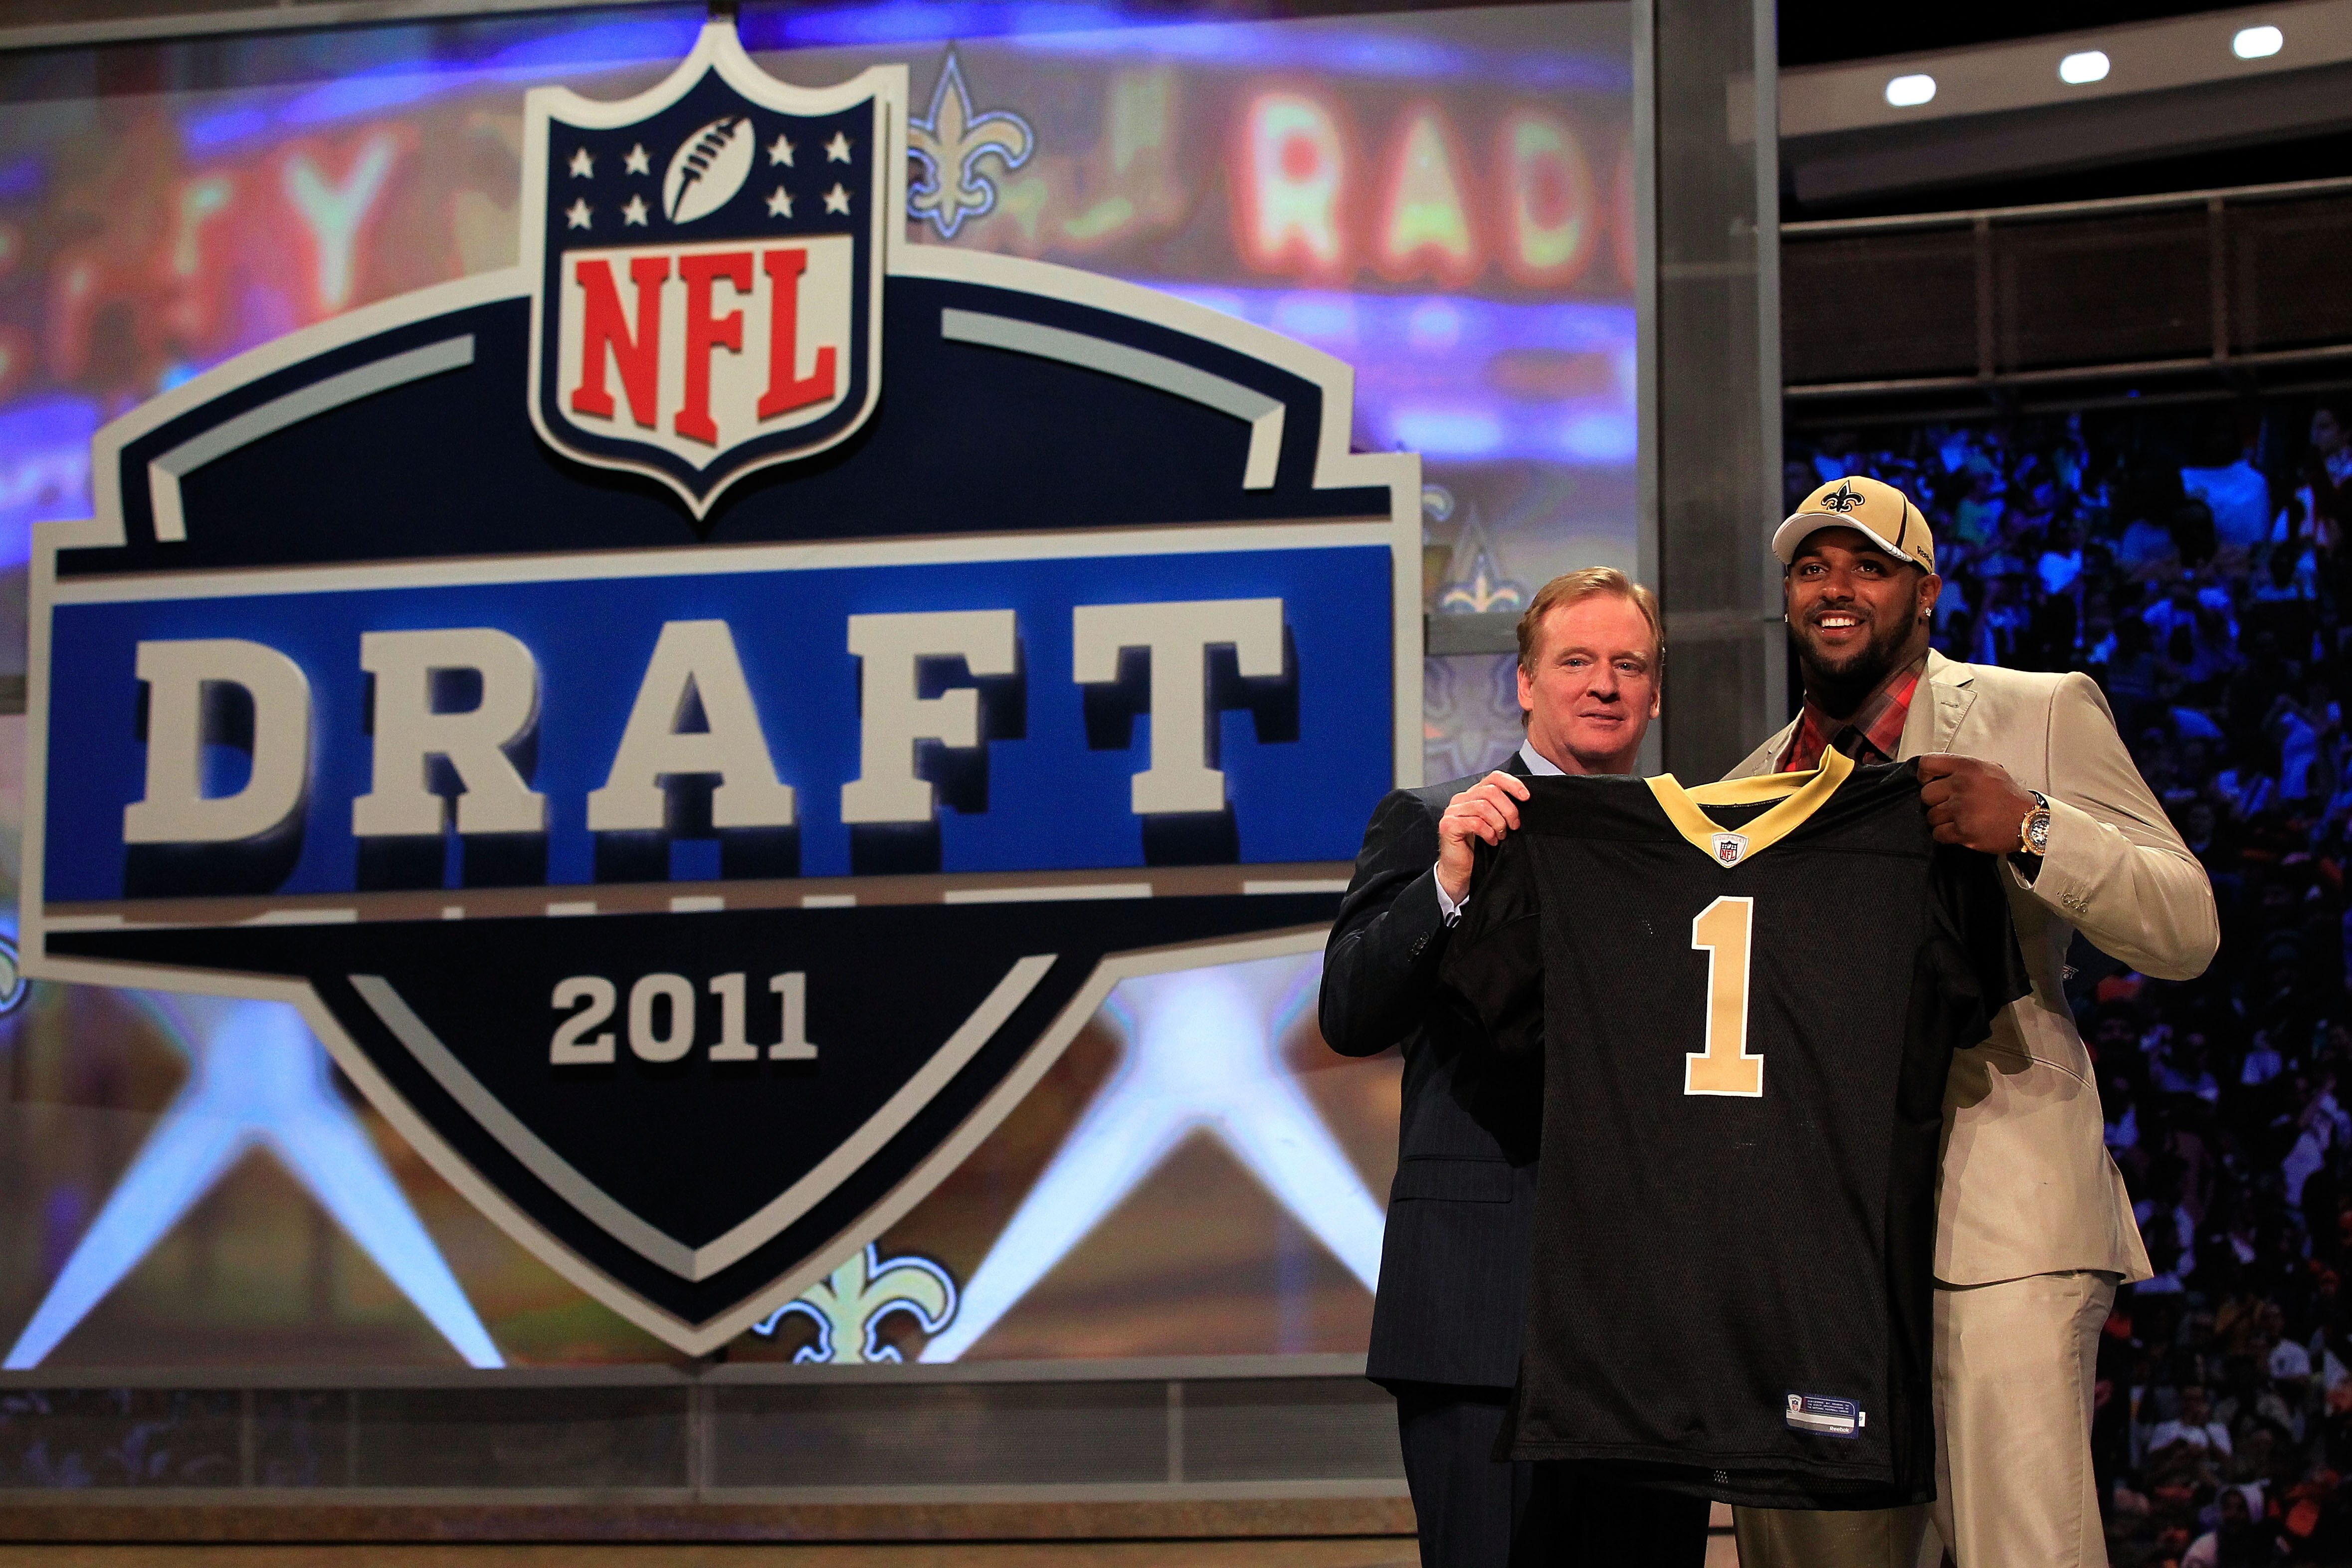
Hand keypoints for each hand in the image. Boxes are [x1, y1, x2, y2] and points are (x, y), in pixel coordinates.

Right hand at [1437, 771, 1529, 904]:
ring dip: (1498, 823)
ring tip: (1501, 836)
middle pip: (1490, 791)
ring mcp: (1452, 811)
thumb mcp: (1495, 823)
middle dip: (1508, 809)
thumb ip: (1503, 808)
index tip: (1526, 797)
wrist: (1461, 871)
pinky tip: (1491, 841)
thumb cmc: (1479, 848)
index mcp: (1473, 794)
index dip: (1512, 784)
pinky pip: (1475, 823)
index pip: (1494, 777)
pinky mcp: (1448, 825)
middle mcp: (1461, 799)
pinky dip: (1488, 833)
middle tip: (1514, 826)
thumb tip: (1525, 799)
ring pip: (1483, 806)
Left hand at [1916, 753, 2038, 853]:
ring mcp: (1961, 809)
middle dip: (1935, 802)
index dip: (1924, 775)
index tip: (1930, 782)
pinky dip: (1945, 835)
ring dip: (1941, 820)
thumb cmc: (2008, 796)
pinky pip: (1938, 833)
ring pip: (1930, 816)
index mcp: (1967, 767)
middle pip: (1926, 794)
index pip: (1927, 764)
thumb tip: (1938, 772)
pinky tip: (1958, 831)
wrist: (2029, 821)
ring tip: (1958, 819)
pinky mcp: (1963, 830)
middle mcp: (1962, 785)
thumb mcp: (1990, 769)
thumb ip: (1963, 768)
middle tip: (1949, 806)